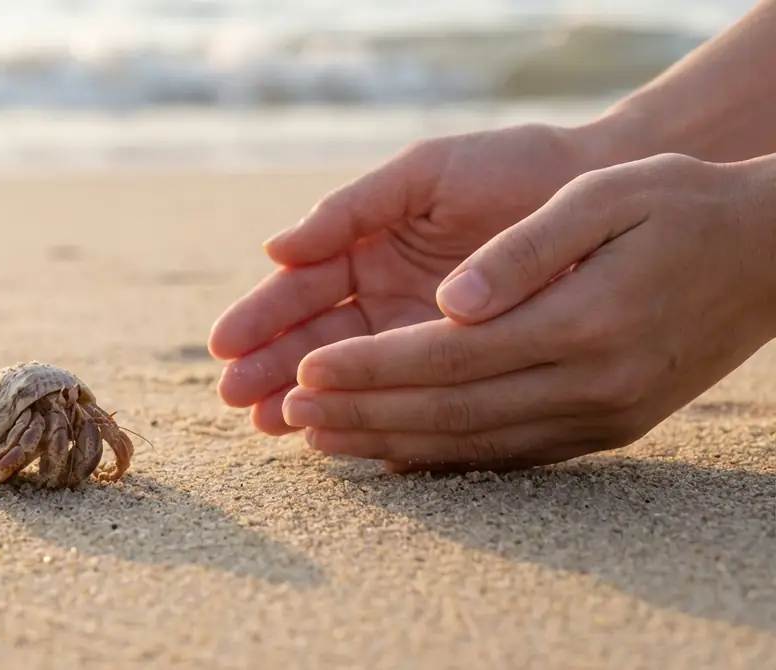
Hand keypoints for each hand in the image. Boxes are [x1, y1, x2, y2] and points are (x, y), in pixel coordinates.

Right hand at [208, 122, 611, 434]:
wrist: (603, 190)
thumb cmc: (511, 169)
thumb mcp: (424, 174)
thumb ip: (351, 208)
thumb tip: (274, 248)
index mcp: (365, 250)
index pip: (299, 290)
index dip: (260, 317)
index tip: (225, 346)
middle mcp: (384, 299)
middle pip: (315, 340)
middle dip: (272, 368)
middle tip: (236, 400)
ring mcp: (420, 338)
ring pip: (355, 377)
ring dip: (310, 400)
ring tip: (272, 426)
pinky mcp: (463, 370)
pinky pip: (416, 400)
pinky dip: (380, 419)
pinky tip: (345, 438)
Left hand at [282, 153, 775, 471]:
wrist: (770, 256)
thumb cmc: (680, 207)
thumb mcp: (607, 199)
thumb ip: (526, 250)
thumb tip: (452, 299)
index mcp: (583, 323)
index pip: (446, 357)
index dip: (369, 366)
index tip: (305, 367)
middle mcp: (589, 385)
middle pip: (448, 411)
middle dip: (360, 412)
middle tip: (287, 411)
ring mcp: (600, 418)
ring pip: (471, 445)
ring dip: (387, 444)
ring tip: (319, 438)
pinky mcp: (605, 429)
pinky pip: (507, 456)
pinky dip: (440, 457)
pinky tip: (392, 454)